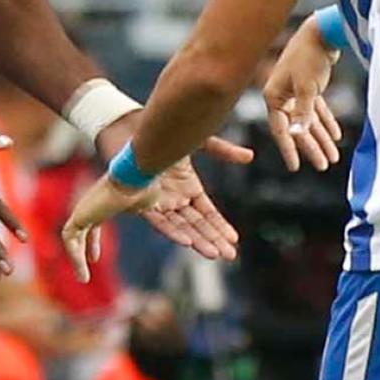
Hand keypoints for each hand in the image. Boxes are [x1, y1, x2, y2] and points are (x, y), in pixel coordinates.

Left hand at [59, 174, 158, 282]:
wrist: (133, 178)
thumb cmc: (144, 189)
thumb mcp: (146, 206)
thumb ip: (146, 214)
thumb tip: (169, 224)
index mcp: (104, 204)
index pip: (92, 224)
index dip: (92, 242)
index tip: (95, 258)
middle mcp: (92, 205)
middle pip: (81, 231)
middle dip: (83, 250)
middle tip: (86, 267)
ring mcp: (84, 209)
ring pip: (73, 237)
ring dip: (76, 258)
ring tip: (83, 278)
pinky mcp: (80, 214)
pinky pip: (70, 238)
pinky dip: (75, 255)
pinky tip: (82, 269)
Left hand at [94, 112, 251, 261]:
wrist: (128, 124)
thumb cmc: (159, 129)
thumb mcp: (198, 141)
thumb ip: (223, 151)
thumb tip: (250, 157)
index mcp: (188, 186)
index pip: (208, 213)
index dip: (220, 226)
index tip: (234, 240)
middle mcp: (175, 197)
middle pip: (197, 224)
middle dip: (214, 239)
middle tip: (230, 255)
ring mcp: (160, 201)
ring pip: (182, 226)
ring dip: (198, 240)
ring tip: (215, 254)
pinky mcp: (143, 200)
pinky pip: (160, 220)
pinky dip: (174, 230)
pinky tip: (188, 241)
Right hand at [261, 23, 344, 172]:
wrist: (321, 33)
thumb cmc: (309, 57)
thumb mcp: (307, 88)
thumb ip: (303, 113)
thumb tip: (298, 135)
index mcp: (273, 96)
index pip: (281, 129)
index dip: (289, 149)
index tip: (296, 167)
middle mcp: (281, 96)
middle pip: (297, 128)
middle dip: (311, 147)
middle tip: (324, 165)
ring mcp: (294, 92)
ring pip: (308, 121)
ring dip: (321, 138)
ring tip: (332, 157)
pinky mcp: (308, 87)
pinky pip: (316, 110)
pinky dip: (326, 122)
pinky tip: (335, 136)